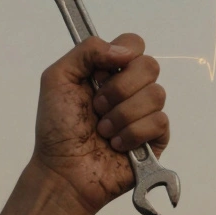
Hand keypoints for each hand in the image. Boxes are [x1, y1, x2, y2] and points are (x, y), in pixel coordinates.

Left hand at [32, 34, 170, 214]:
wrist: (64, 170)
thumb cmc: (56, 128)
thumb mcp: (57, 79)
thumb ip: (87, 51)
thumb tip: (126, 51)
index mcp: (109, 70)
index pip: (134, 43)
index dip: (123, 54)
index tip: (102, 73)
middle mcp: (131, 87)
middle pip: (150, 66)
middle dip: (119, 89)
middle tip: (97, 106)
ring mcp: (146, 111)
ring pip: (156, 95)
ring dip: (122, 115)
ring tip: (104, 130)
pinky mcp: (157, 136)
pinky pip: (159, 122)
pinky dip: (132, 134)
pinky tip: (117, 144)